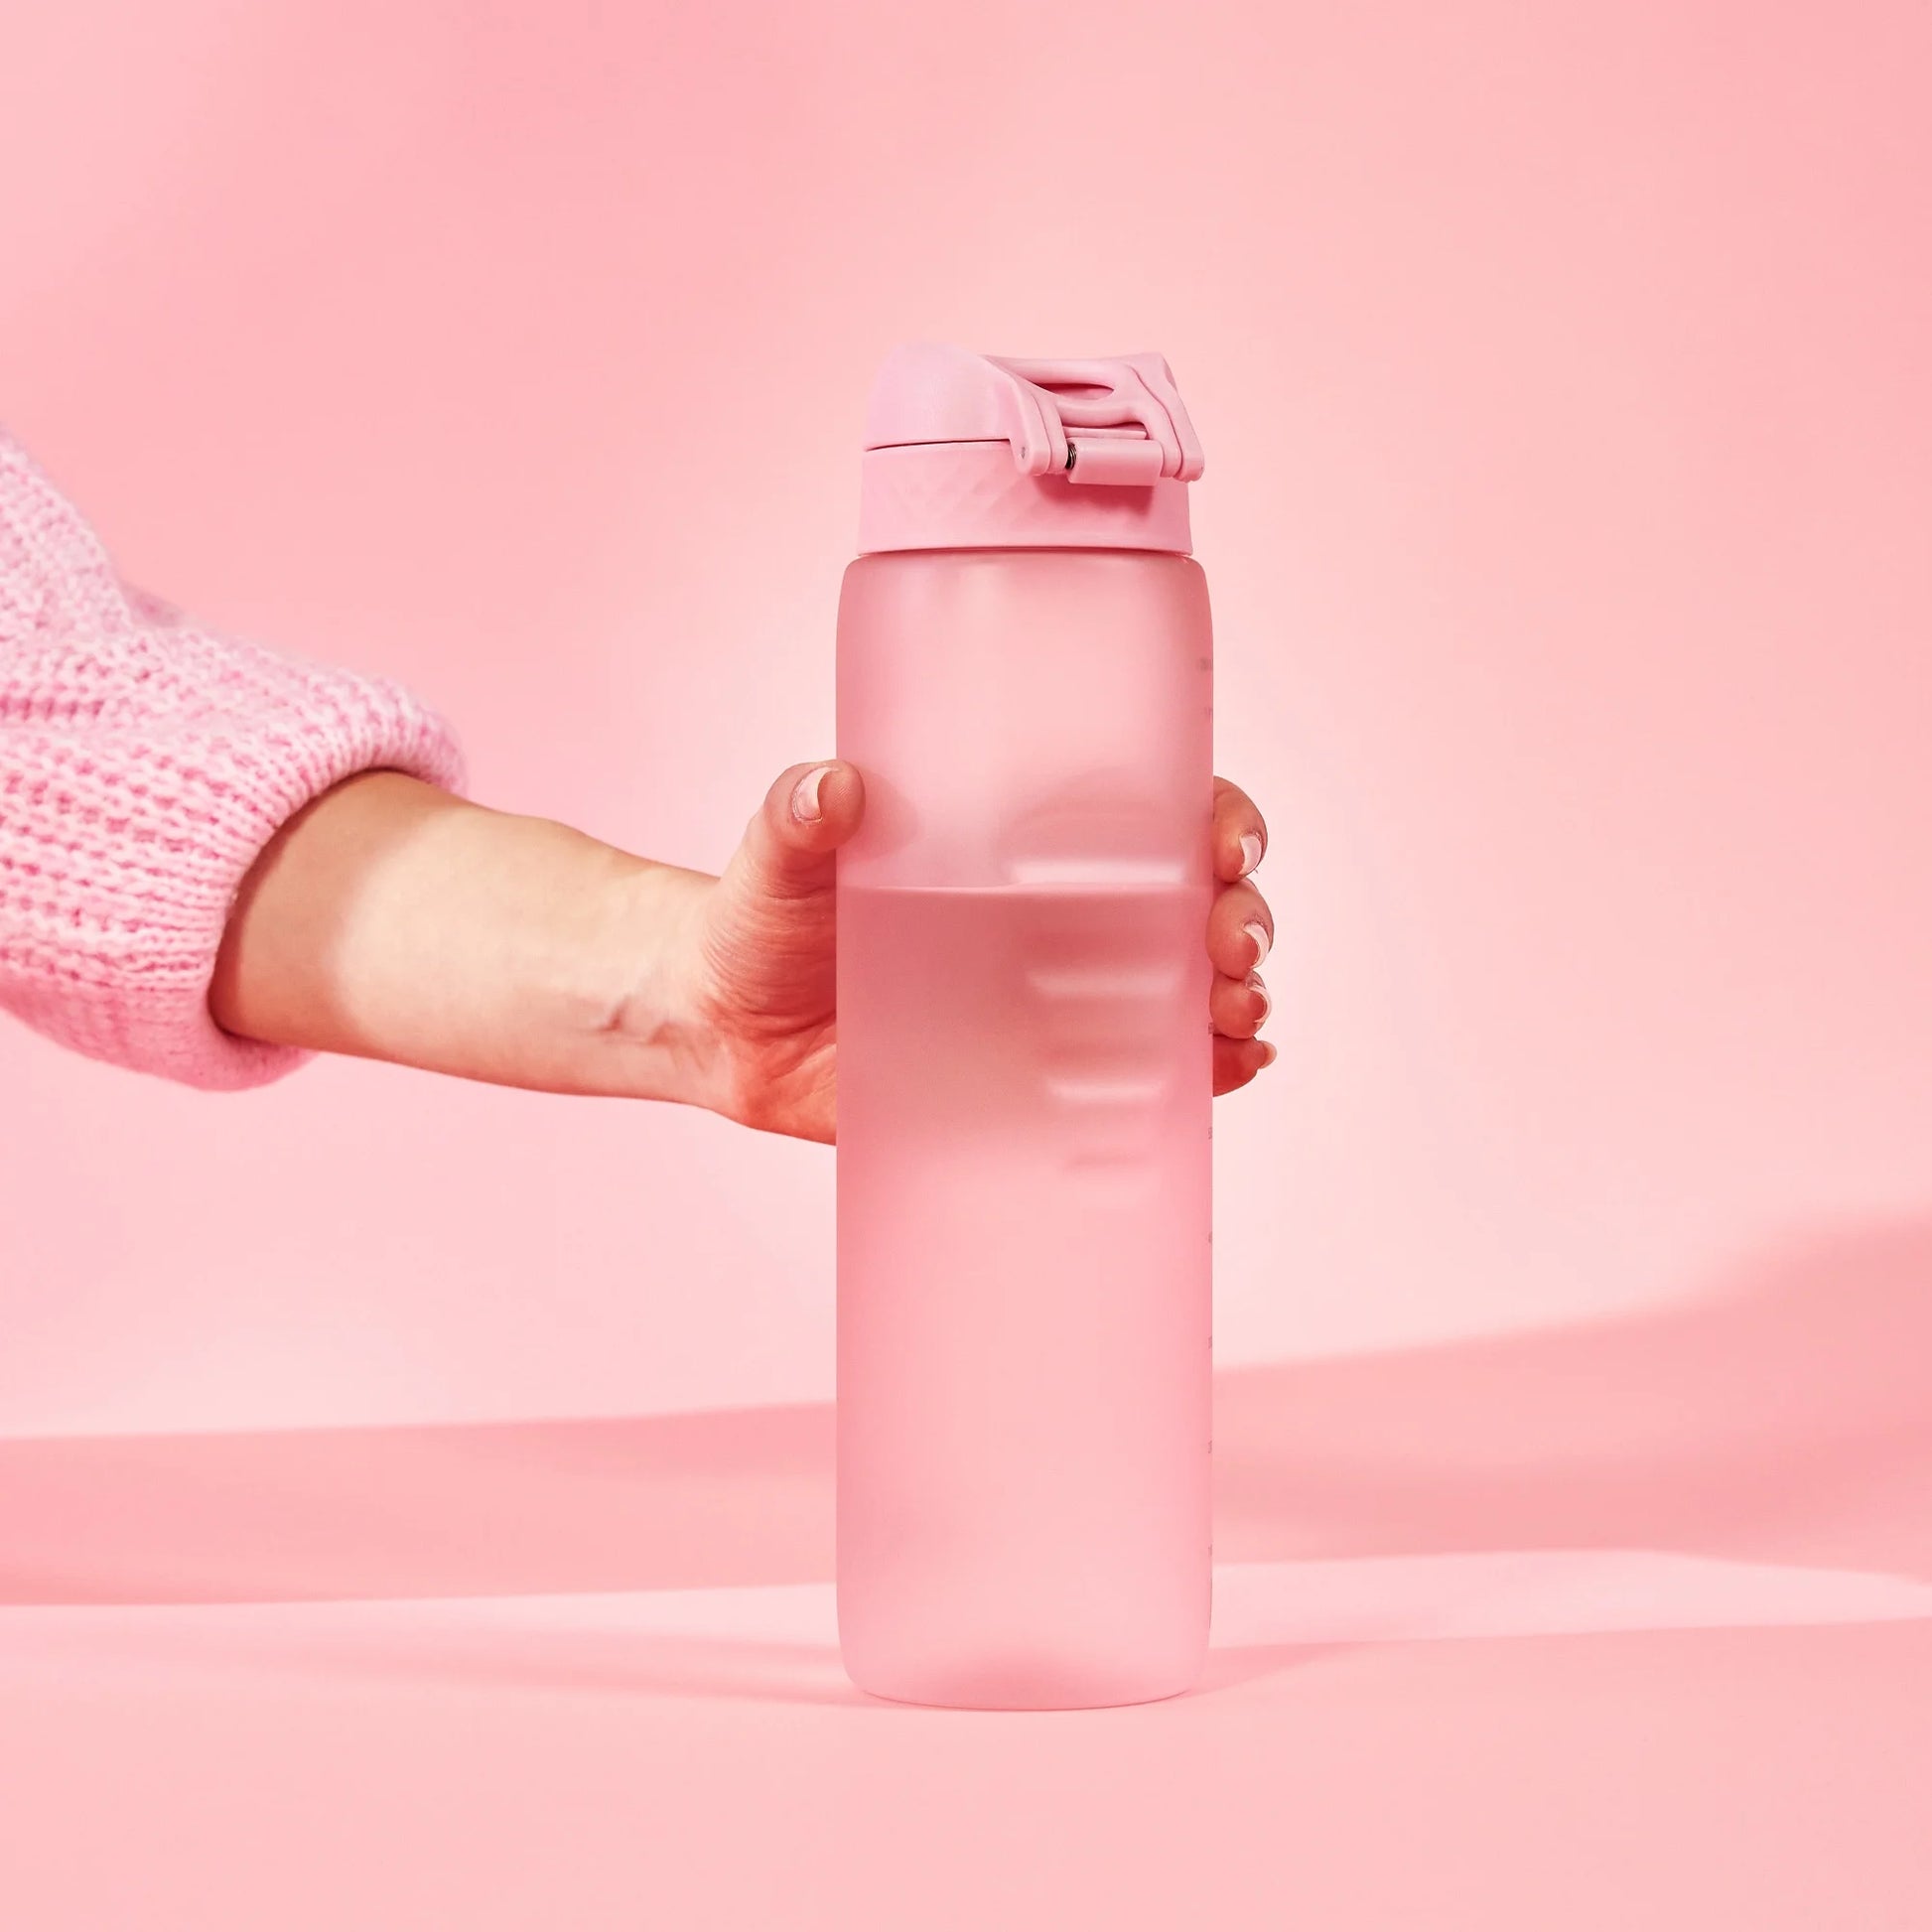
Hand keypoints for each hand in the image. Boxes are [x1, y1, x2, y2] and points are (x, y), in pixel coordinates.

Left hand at [671, 761, 1276, 1143]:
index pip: (1153, 809)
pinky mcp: (1040, 1083)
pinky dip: (1207, 1073)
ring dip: (1238, 999)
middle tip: (1233, 948)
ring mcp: (1059, 1002)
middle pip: (1195, 903)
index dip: (1217, 817)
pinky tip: (1234, 1068)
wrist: (725, 1029)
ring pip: (1188, 989)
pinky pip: (1144, 1078)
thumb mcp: (779, 858)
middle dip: (1242, 918)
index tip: (1226, 843)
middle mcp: (1062, 917)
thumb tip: (831, 787)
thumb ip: (797, 818)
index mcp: (1022, 843)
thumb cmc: (761, 919)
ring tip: (1239, 1018)